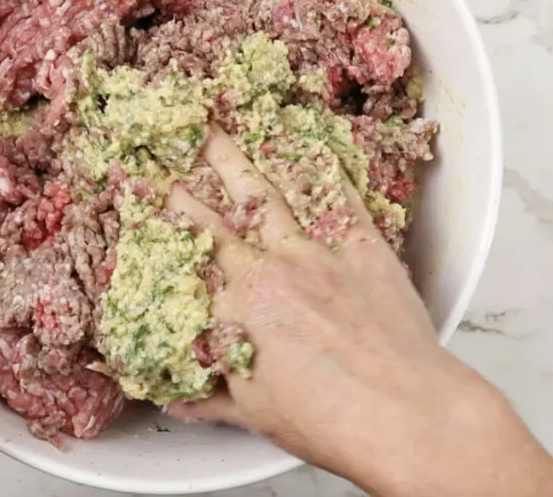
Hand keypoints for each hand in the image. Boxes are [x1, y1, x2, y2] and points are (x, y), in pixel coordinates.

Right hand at [166, 127, 552, 496]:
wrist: (404, 413)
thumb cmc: (329, 419)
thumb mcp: (254, 414)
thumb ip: (209, 399)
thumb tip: (177, 401)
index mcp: (235, 308)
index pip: (189, 253)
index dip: (164, 219)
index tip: (148, 191)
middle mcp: (269, 269)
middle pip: (220, 215)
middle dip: (192, 177)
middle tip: (174, 141)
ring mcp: (318, 252)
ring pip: (268, 195)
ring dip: (240, 162)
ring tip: (221, 132)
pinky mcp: (364, 247)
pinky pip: (337, 199)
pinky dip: (321, 171)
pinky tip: (308, 149)